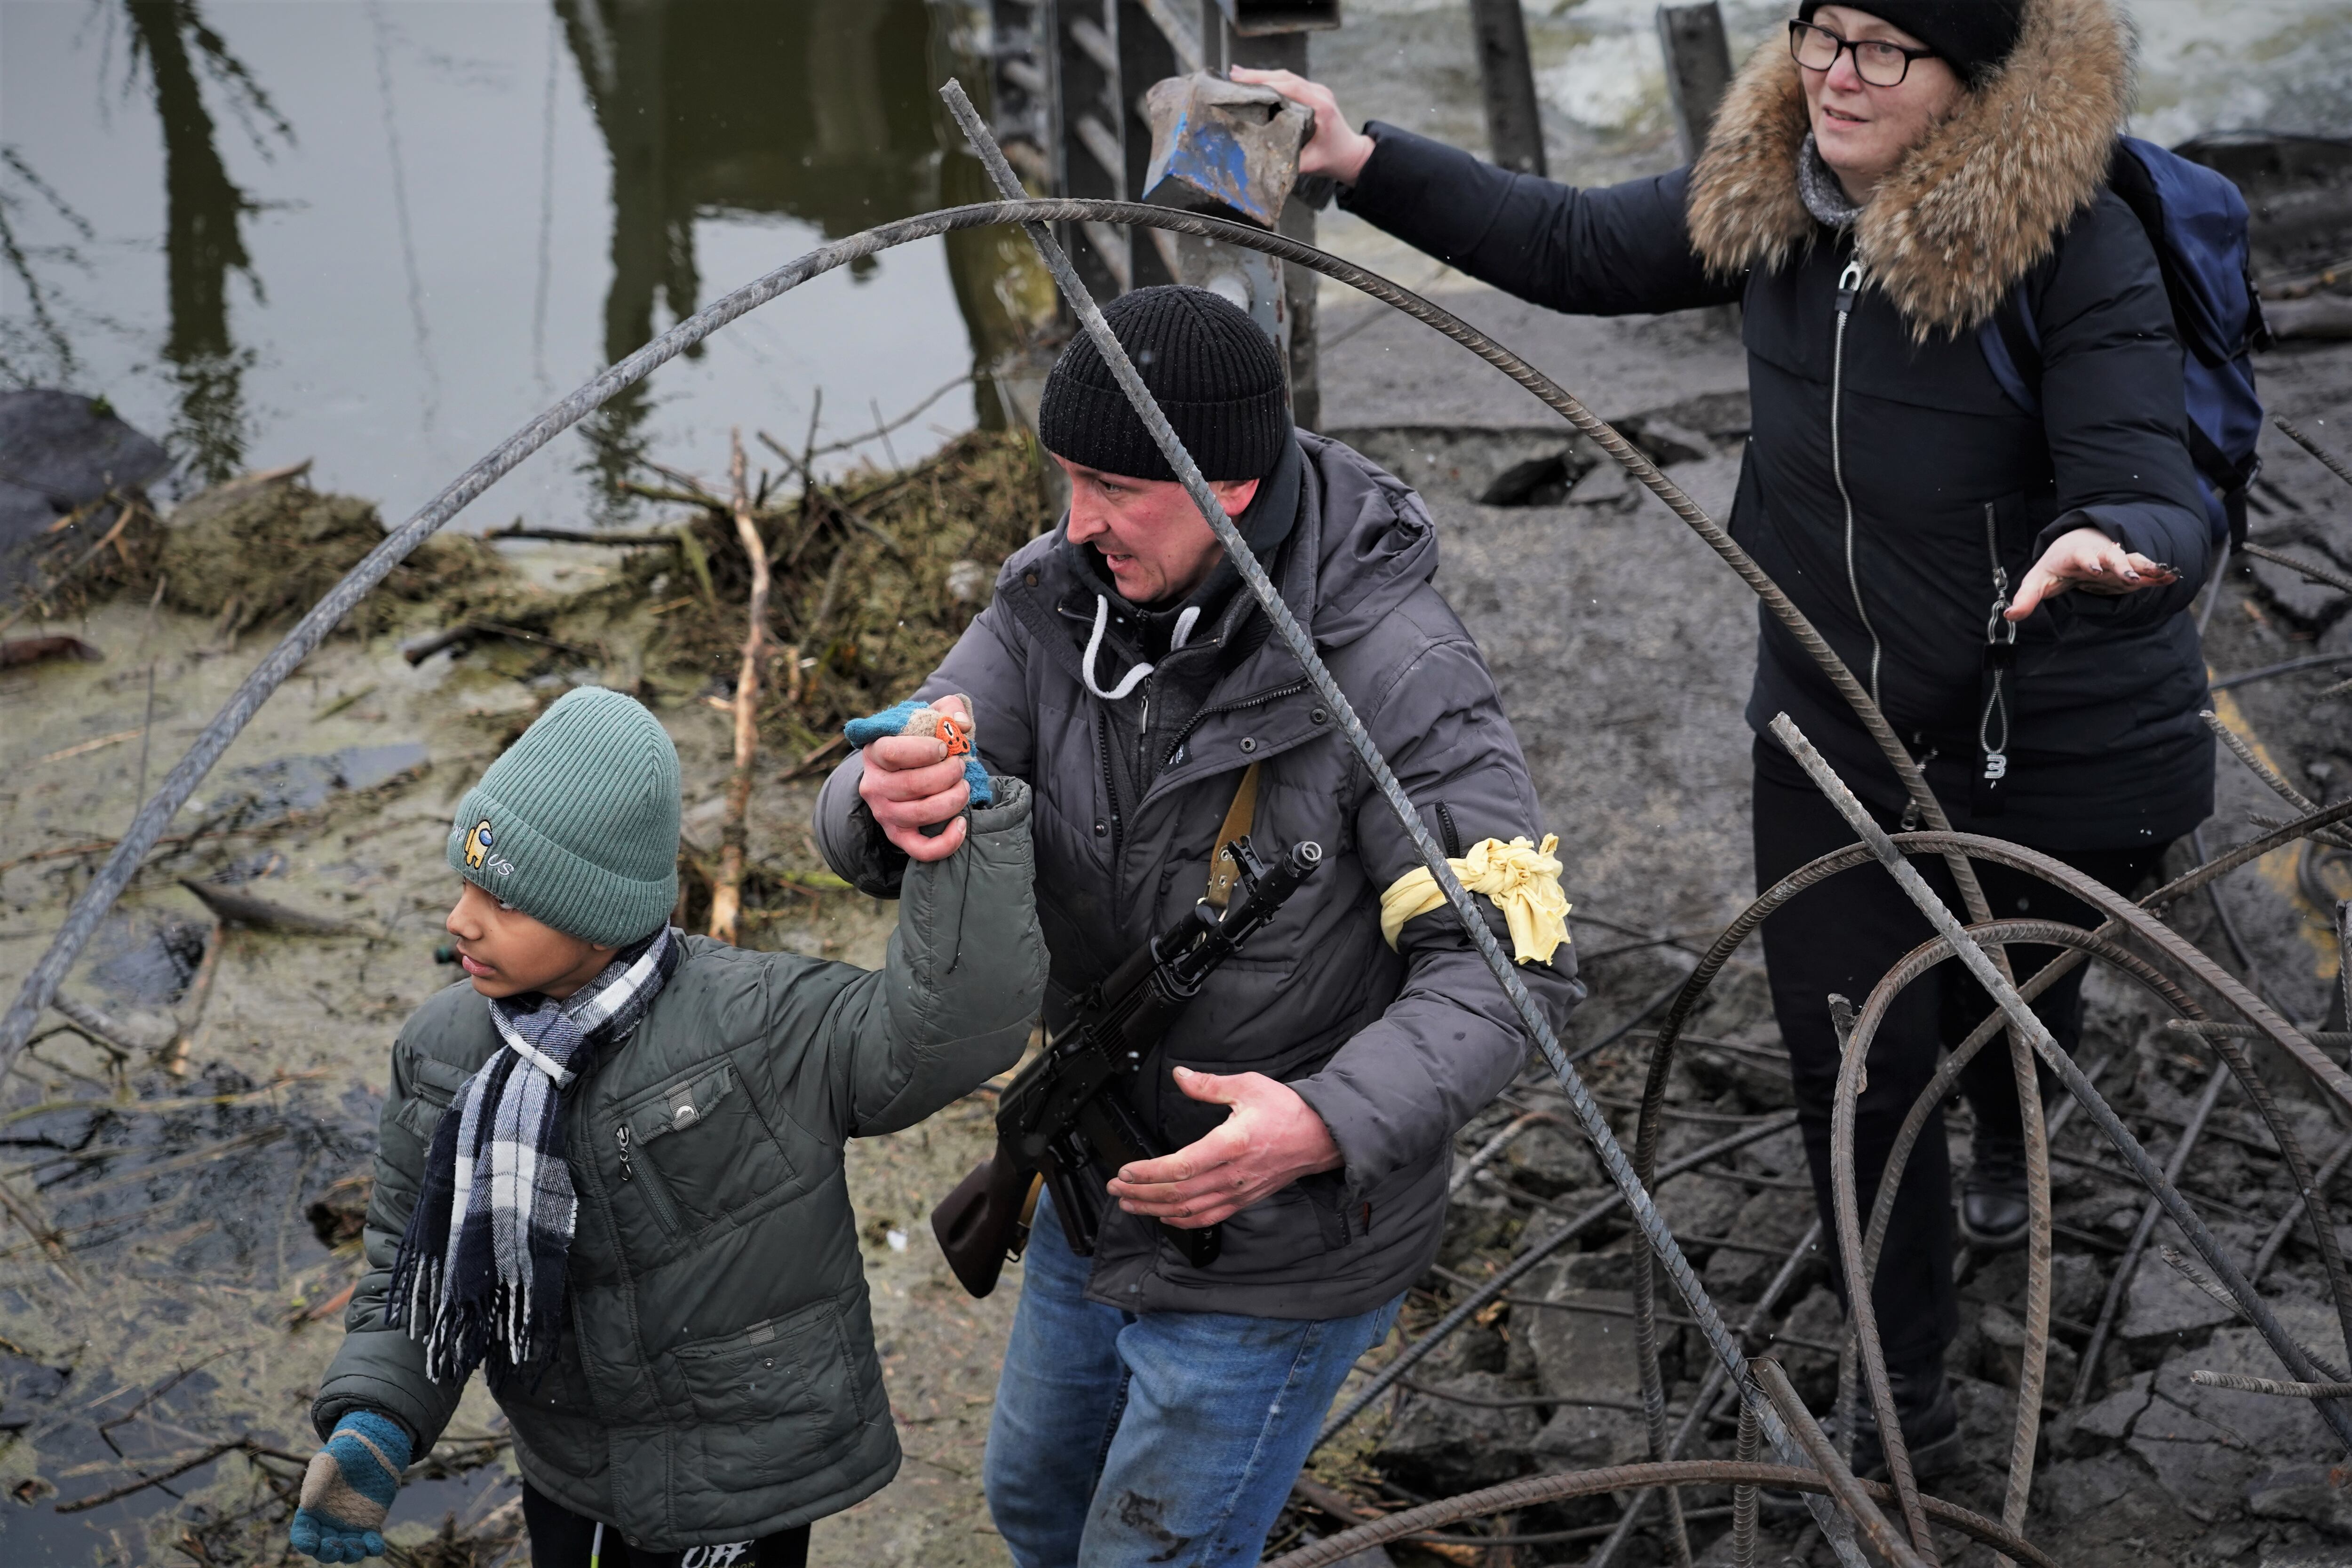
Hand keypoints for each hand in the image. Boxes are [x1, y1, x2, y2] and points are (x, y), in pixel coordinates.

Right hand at [289, 1410, 410, 1562]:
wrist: (371, 1451)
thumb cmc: (342, 1455)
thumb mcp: (326, 1463)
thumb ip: (315, 1481)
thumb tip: (307, 1504)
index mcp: (311, 1513)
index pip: (303, 1533)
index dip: (304, 1541)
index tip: (311, 1543)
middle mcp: (328, 1524)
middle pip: (323, 1548)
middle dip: (328, 1552)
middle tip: (336, 1546)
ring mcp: (349, 1527)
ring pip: (346, 1550)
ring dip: (351, 1554)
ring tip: (357, 1546)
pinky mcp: (369, 1525)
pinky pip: (370, 1542)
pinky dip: (373, 1548)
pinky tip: (378, 1547)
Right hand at [856, 694, 971, 861]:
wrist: (905, 770)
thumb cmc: (921, 741)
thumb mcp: (931, 717)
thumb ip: (949, 709)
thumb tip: (962, 723)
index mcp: (875, 751)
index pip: (893, 753)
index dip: (924, 751)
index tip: (945, 748)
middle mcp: (873, 785)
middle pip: (911, 785)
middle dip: (947, 775)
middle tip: (961, 767)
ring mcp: (884, 813)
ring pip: (919, 814)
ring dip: (951, 800)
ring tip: (964, 788)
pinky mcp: (898, 835)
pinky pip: (920, 849)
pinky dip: (946, 842)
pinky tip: (962, 823)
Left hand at [1104, 1067, 1342, 1228]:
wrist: (1319, 1138)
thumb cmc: (1287, 1111)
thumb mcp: (1249, 1086)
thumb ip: (1209, 1084)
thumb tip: (1179, 1076)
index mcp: (1233, 1144)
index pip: (1183, 1166)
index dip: (1150, 1173)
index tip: (1126, 1171)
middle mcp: (1234, 1174)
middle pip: (1179, 1193)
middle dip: (1141, 1193)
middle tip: (1116, 1188)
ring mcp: (1238, 1191)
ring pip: (1189, 1210)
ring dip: (1154, 1209)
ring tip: (1129, 1203)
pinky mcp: (1242, 1199)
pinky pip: (1207, 1218)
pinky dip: (1181, 1221)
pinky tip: (1163, 1216)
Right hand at [1228, 67, 1376, 184]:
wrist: (1352, 155)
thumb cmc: (1333, 159)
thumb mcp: (1311, 164)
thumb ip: (1290, 162)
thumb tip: (1262, 160)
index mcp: (1320, 106)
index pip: (1290, 87)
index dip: (1264, 83)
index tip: (1242, 82)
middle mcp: (1319, 93)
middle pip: (1285, 77)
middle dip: (1257, 75)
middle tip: (1233, 75)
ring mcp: (1317, 91)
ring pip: (1287, 77)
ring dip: (1262, 75)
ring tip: (1238, 75)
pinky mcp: (1314, 93)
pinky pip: (1291, 82)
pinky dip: (1272, 80)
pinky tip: (1256, 82)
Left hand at [2006, 526, 2177, 619]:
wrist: (2074, 545)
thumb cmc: (2056, 566)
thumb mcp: (2037, 580)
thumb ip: (2026, 598)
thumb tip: (2009, 616)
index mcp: (2076, 555)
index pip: (2082, 556)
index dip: (2088, 561)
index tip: (2094, 568)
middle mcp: (2099, 555)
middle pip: (2112, 557)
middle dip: (2122, 565)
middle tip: (2132, 576)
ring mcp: (2115, 561)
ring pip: (2132, 560)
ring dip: (2146, 567)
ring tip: (2163, 572)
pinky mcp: (2127, 570)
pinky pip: (2144, 571)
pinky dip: (2156, 575)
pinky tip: (2171, 578)